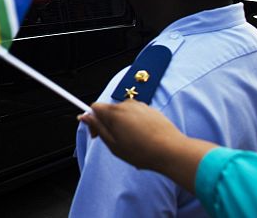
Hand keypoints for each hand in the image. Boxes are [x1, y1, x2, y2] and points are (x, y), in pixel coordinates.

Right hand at [78, 100, 215, 192]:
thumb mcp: (114, 145)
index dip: (92, 120)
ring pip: (123, 112)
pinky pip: (136, 114)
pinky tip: (142, 139)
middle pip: (109, 110)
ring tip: (131, 143)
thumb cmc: (142, 151)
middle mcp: (126, 104)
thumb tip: (85, 116)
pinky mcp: (151, 109)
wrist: (171, 151)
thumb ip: (98, 129)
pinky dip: (134, 124)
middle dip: (108, 124)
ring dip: (122, 124)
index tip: (96, 133)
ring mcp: (140, 105)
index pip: (95, 107)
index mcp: (114, 113)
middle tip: (115, 142)